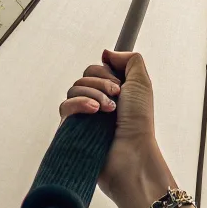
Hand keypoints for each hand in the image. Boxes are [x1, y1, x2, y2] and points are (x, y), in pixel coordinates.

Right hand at [59, 49, 173, 207]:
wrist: (131, 153)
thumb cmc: (139, 121)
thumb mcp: (141, 83)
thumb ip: (129, 60)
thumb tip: (106, 53)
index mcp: (113, 91)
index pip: (98, 68)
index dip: (106, 71)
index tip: (120, 82)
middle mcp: (98, 101)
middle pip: (85, 76)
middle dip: (101, 82)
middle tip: (116, 96)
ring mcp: (84, 115)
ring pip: (74, 88)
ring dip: (93, 93)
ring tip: (107, 109)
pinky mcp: (72, 128)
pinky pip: (65, 106)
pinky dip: (79, 104)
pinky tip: (93, 111)